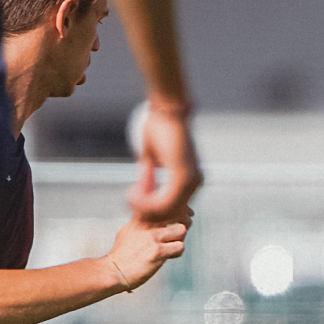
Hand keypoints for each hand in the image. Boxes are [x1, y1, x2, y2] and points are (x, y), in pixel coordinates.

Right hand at [105, 209, 189, 292]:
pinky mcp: (157, 252)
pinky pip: (179, 247)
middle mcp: (147, 223)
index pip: (165, 204)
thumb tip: (147, 219)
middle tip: (178, 234)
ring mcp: (152, 237)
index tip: (183, 216)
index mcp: (140, 217)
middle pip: (177, 213)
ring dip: (180, 239)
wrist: (113, 271)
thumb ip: (139, 223)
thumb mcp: (127, 231)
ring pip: (181, 230)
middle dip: (183, 223)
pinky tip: (168, 257)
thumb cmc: (121, 254)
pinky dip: (177, 253)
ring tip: (172, 247)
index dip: (178, 209)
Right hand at [129, 103, 202, 222]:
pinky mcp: (182, 177)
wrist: (167, 109)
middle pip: (169, 214)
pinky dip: (145, 202)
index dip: (151, 210)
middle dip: (145, 212)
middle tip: (129, 200)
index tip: (133, 200)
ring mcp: (191, 181)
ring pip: (164, 211)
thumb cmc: (158, 128)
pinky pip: (163, 202)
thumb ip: (148, 177)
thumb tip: (142, 192)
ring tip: (129, 196)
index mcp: (190, 180)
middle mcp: (195, 183)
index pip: (172, 209)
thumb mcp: (151, 158)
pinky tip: (132, 193)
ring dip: (142, 208)